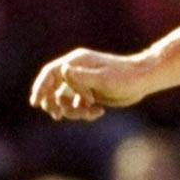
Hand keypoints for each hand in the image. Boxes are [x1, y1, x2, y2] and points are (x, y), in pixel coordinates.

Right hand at [29, 49, 147, 121]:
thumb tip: (63, 71)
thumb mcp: (103, 78)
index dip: (40, 87)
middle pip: (53, 89)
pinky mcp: (90, 94)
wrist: (143, 79)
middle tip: (57, 116)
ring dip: (72, 111)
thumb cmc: (125, 76)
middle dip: (53, 103)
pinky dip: (84, 112)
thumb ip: (82, 77)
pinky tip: (99, 112)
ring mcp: (82, 83)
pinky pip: (77, 106)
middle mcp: (76, 72)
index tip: (36, 102)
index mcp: (77, 63)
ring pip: (65, 101)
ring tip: (89, 113)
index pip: (50, 73)